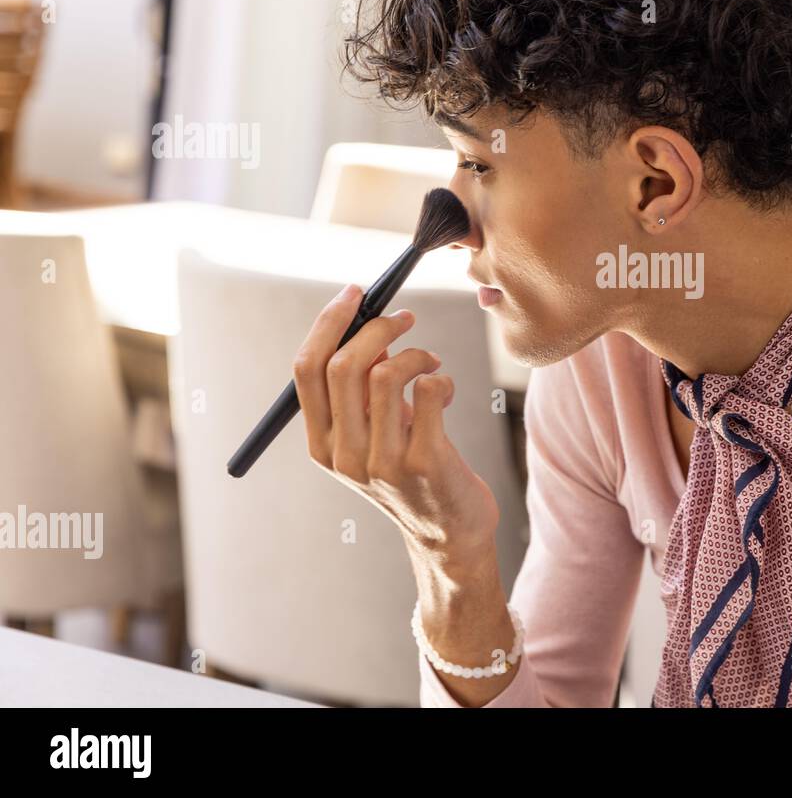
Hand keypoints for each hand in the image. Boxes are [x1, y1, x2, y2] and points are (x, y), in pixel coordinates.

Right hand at [291, 284, 500, 557]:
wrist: (448, 535)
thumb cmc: (411, 473)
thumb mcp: (373, 434)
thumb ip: (363, 388)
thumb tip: (369, 326)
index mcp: (320, 444)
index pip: (306, 369)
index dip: (329, 323)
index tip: (355, 295)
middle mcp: (343, 456)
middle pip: (344, 365)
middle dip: (378, 327)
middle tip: (405, 319)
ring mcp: (382, 463)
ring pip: (387, 375)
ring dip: (416, 353)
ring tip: (430, 362)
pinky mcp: (424, 464)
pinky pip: (431, 392)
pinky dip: (442, 378)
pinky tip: (446, 391)